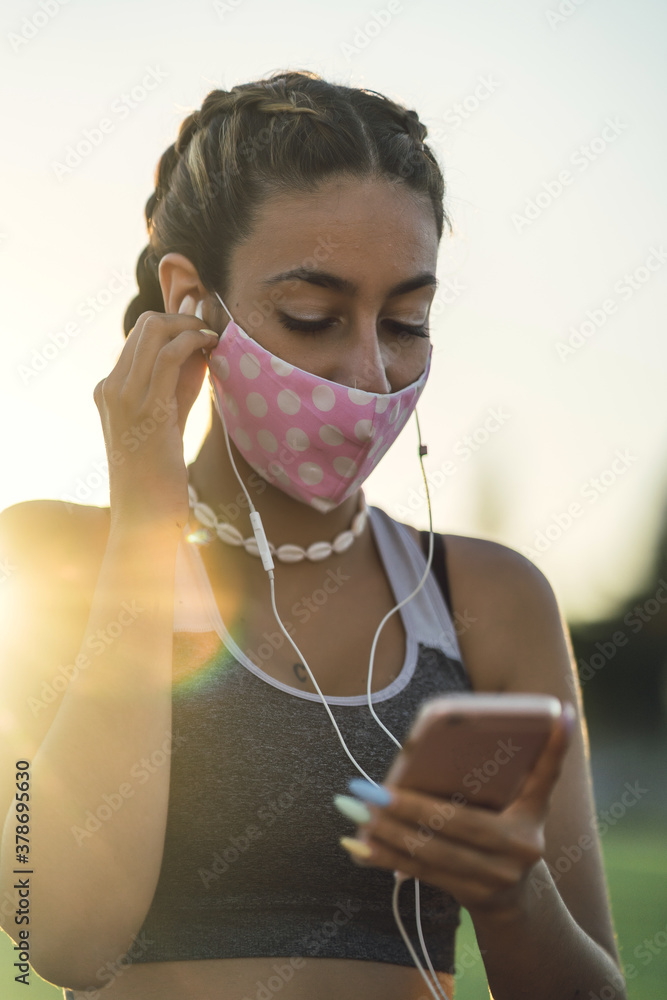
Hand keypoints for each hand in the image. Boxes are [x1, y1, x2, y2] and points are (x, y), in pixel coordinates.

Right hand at [93, 298, 218, 530]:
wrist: (143, 515)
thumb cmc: (160, 473)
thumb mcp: (168, 419)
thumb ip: (180, 384)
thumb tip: (202, 349)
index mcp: (109, 389)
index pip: (139, 336)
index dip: (174, 322)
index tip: (200, 326)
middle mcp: (111, 387)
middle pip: (145, 324)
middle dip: (183, 316)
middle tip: (209, 329)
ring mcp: (124, 396)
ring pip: (155, 330)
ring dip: (191, 324)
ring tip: (213, 336)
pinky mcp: (148, 408)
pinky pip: (170, 355)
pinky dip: (194, 340)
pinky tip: (211, 345)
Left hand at [349, 705, 575, 920]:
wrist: (517, 900)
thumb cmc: (501, 832)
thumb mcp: (510, 806)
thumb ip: (493, 776)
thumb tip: (453, 739)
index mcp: (534, 813)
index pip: (546, 774)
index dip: (556, 745)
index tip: (560, 711)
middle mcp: (524, 846)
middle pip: (460, 823)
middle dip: (411, 807)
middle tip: (375, 792)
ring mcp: (499, 876)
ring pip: (435, 851)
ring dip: (390, 832)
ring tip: (360, 813)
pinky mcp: (475, 896)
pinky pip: (423, 873)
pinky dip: (387, 857)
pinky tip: (361, 845)